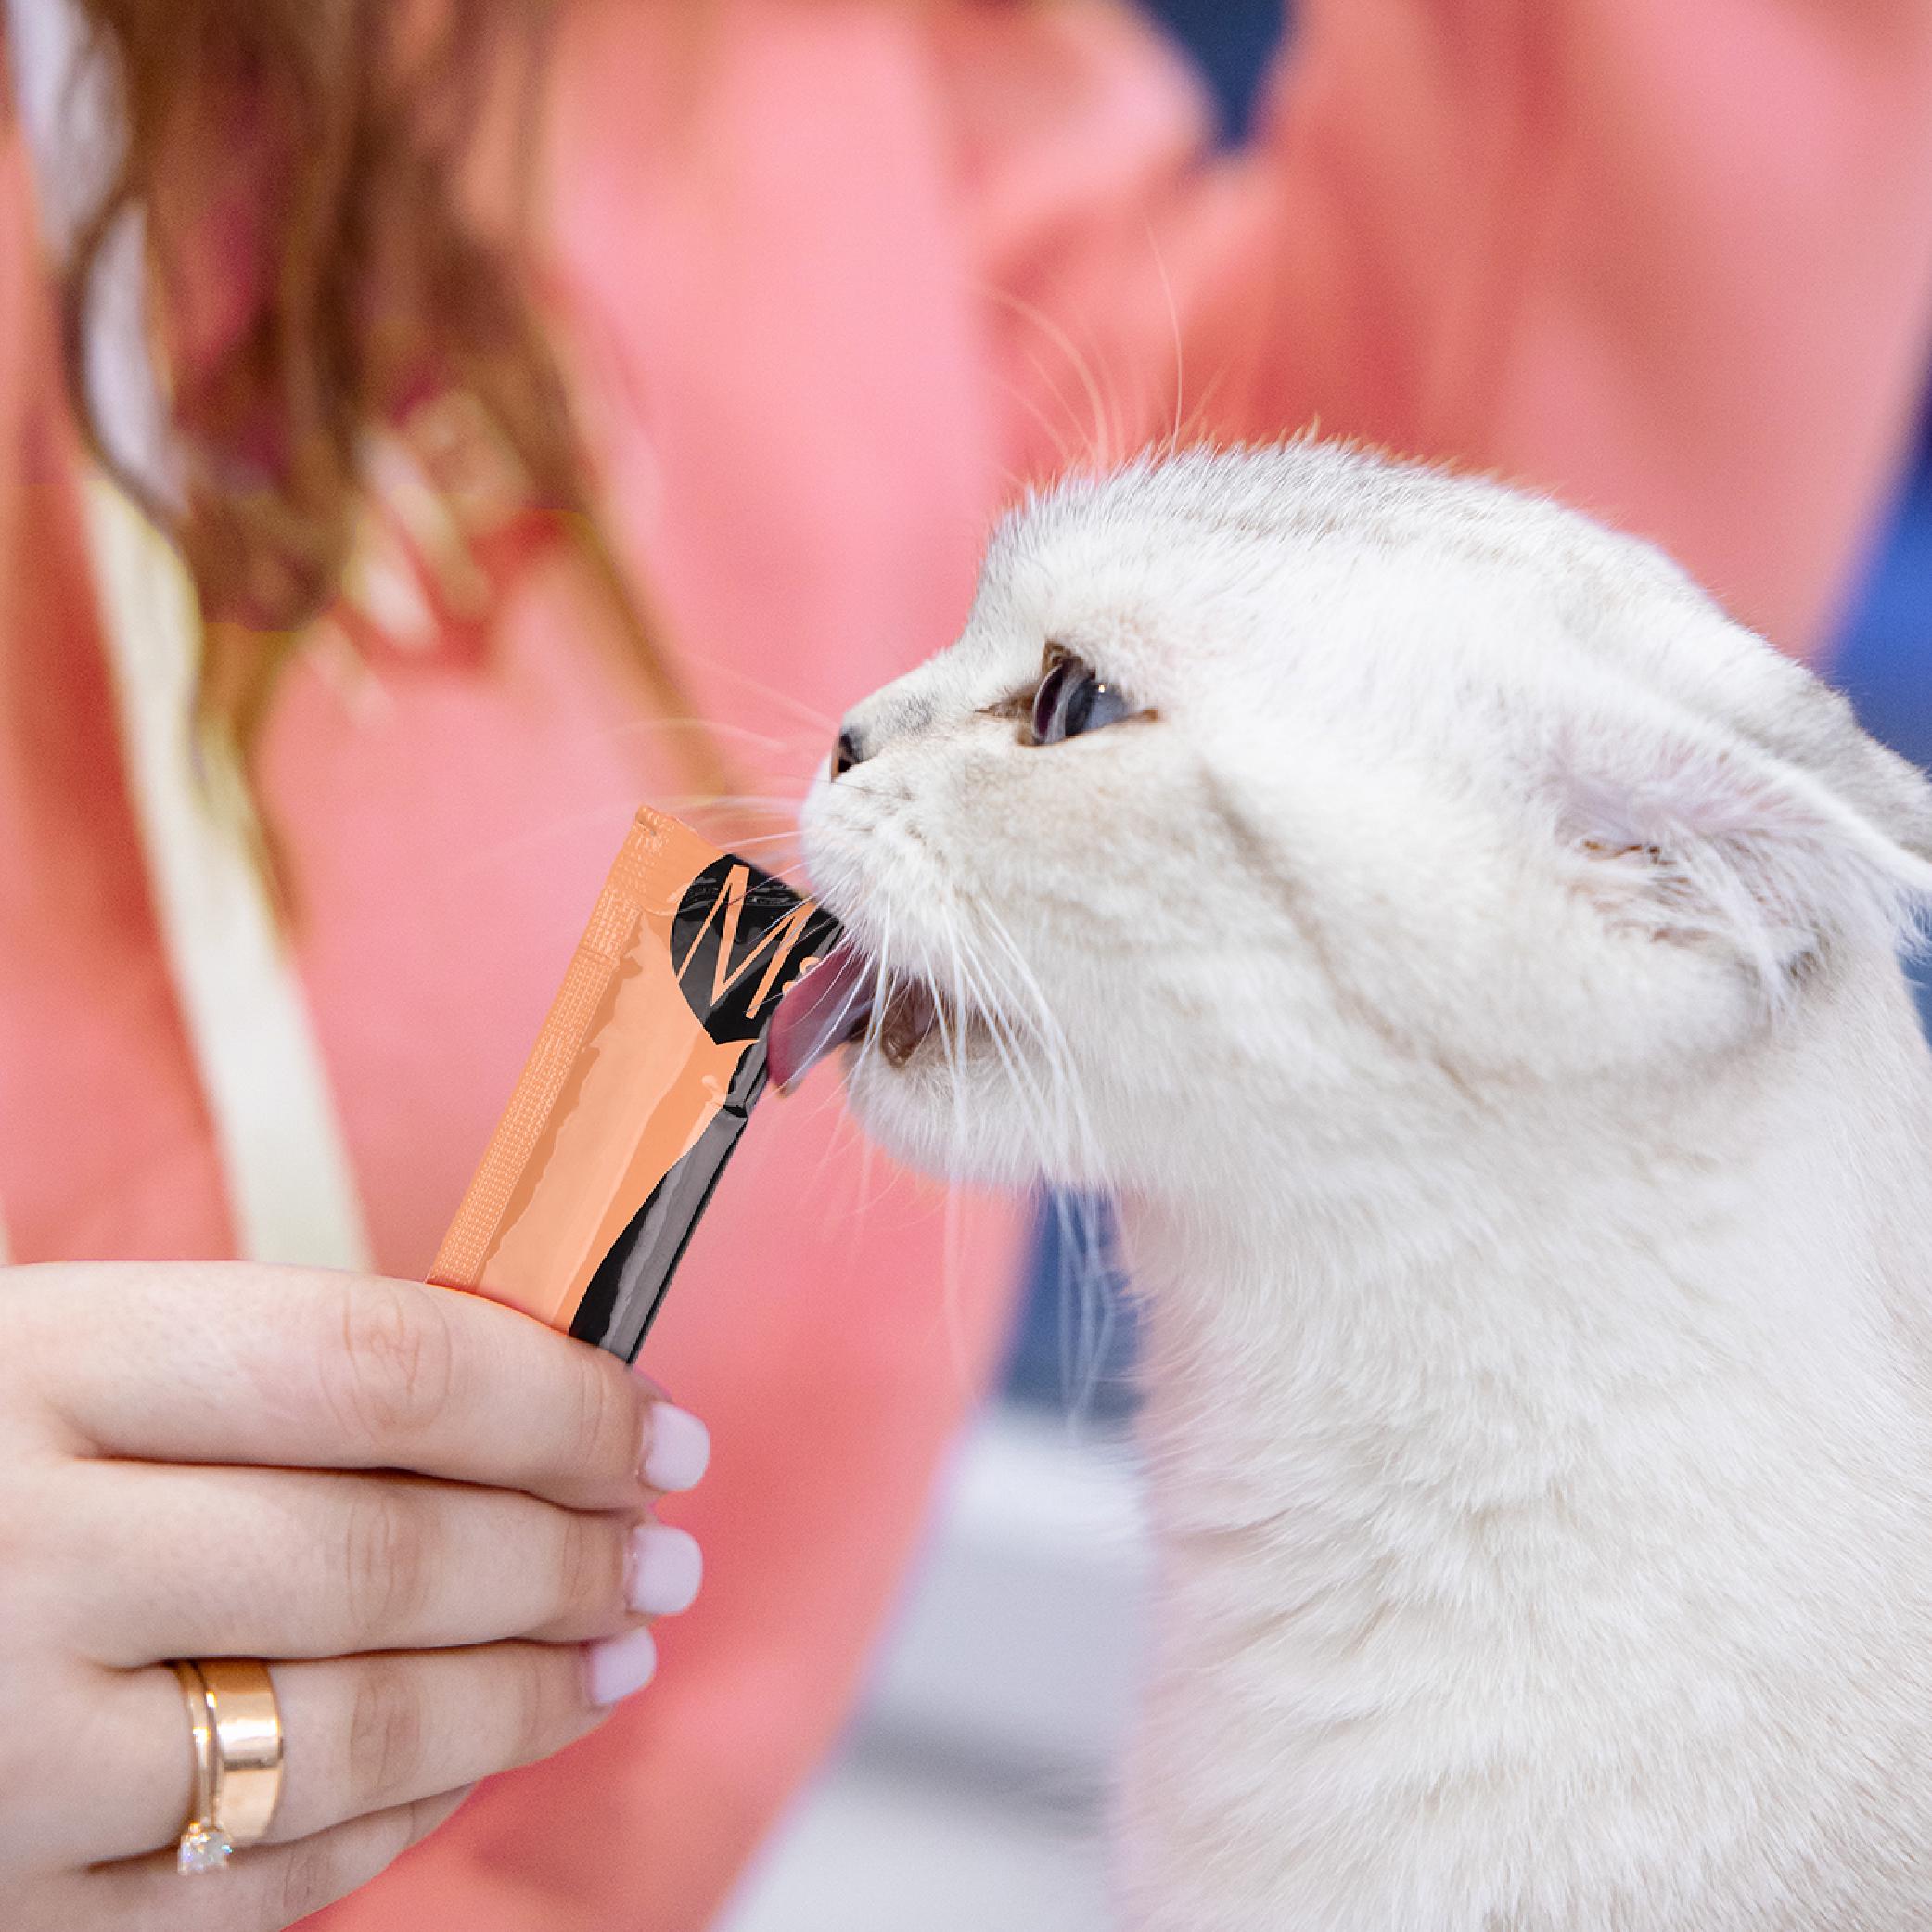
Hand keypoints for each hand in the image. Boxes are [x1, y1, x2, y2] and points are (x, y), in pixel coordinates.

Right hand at [0, 1263, 710, 1930]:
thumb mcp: (43, 1354)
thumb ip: (248, 1383)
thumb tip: (521, 1407)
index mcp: (31, 1367)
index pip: (378, 1367)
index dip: (558, 1398)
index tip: (657, 1427)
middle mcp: (6, 1559)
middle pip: (387, 1553)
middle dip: (569, 1555)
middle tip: (664, 1553)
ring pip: (349, 1732)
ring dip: (523, 1696)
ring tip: (615, 1654)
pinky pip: (252, 1888)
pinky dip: (396, 1823)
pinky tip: (471, 1766)